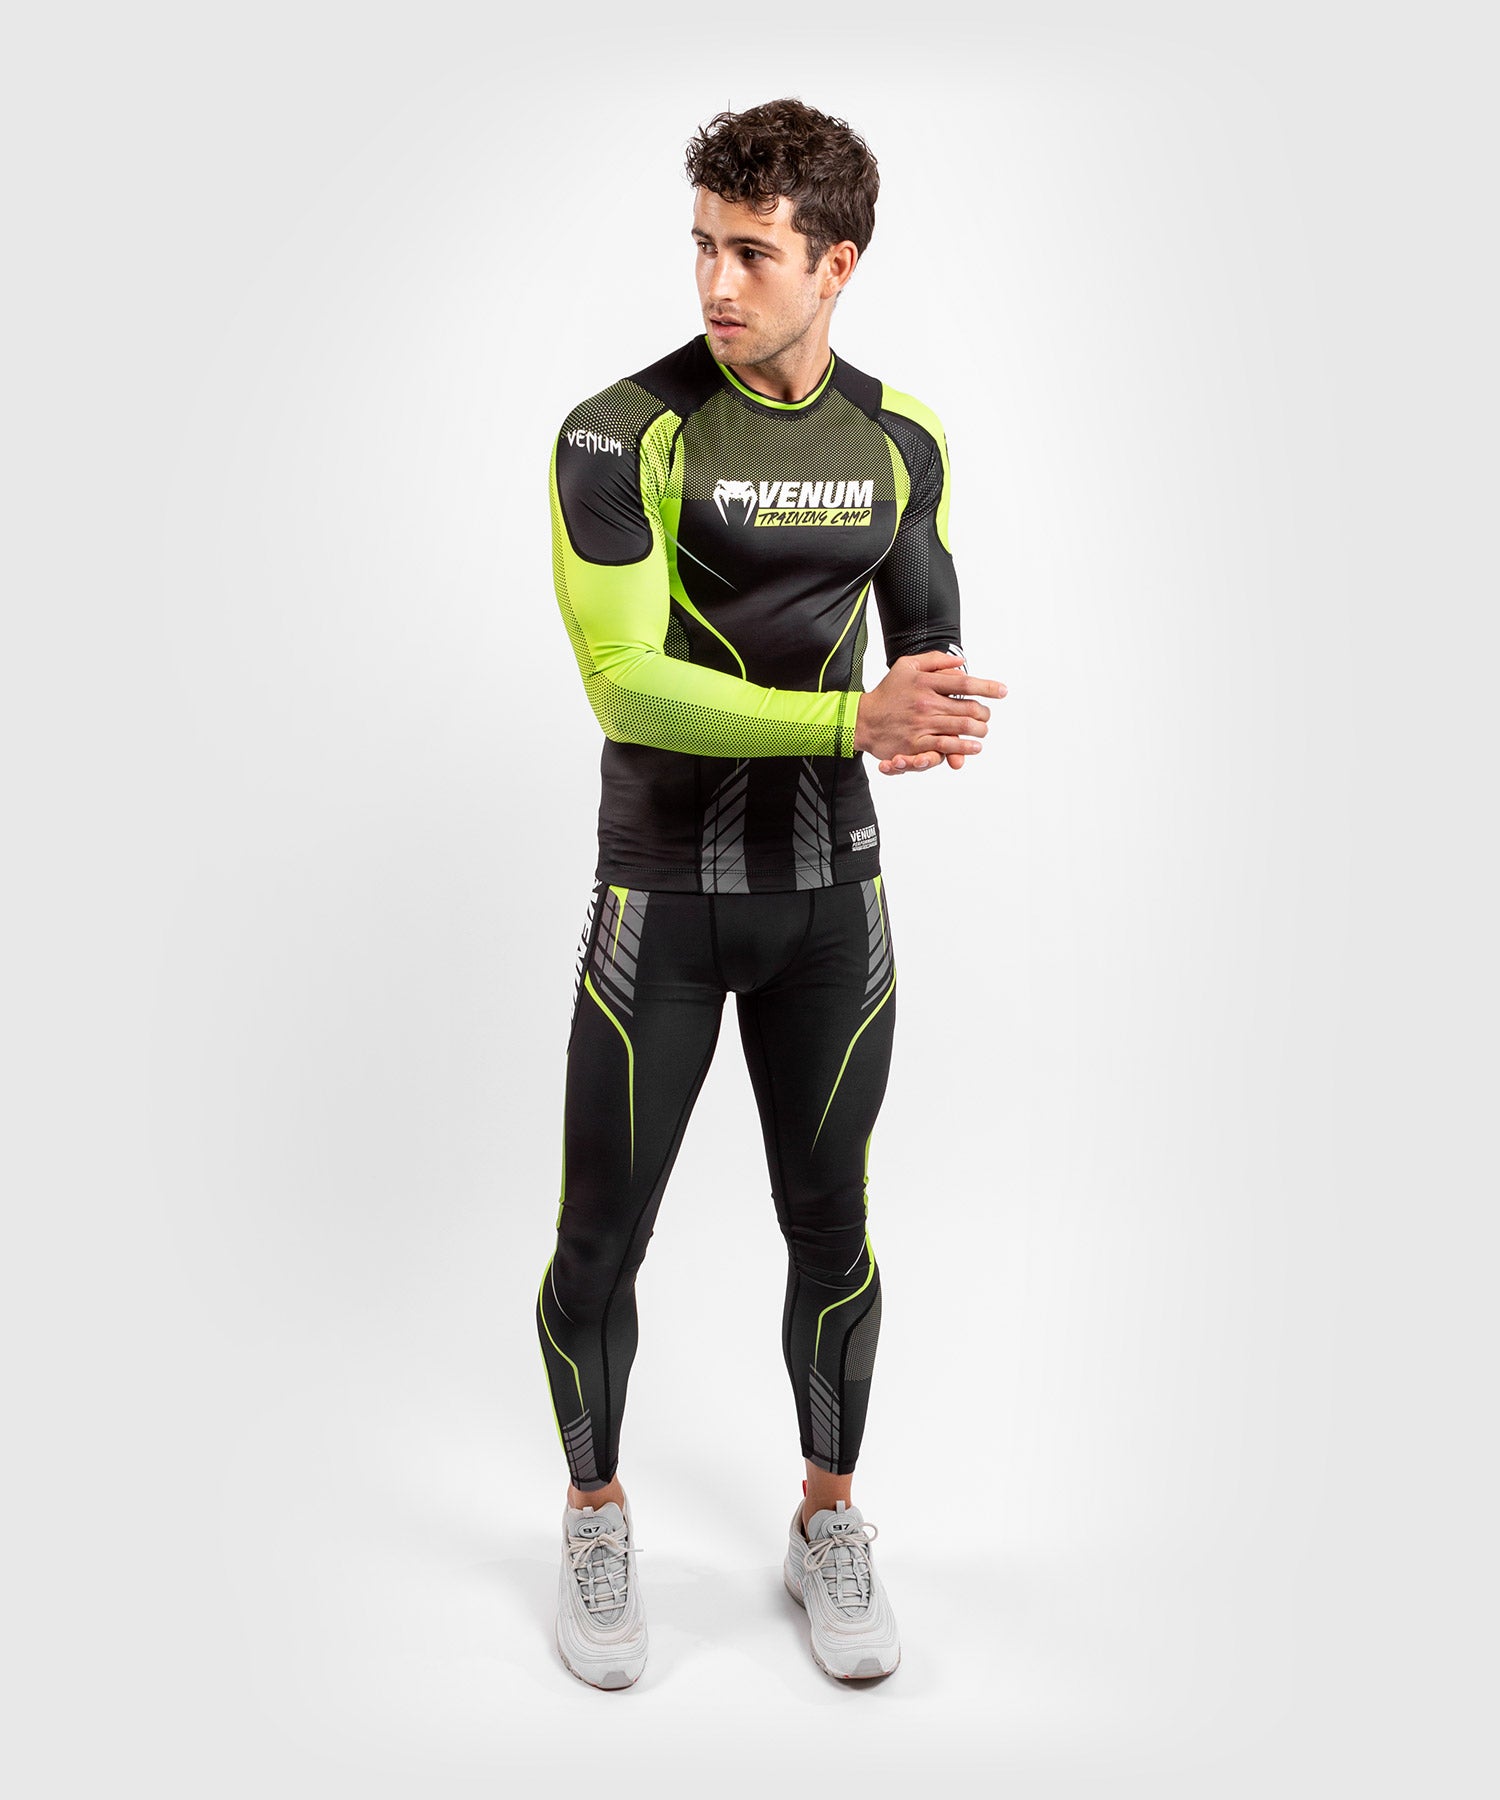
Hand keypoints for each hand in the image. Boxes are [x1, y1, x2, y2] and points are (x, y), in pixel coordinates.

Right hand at [853, 650, 1005, 772]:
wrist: (863, 719)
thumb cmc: (887, 692)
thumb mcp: (906, 666)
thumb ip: (934, 661)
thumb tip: (960, 662)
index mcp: (926, 683)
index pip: (965, 683)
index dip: (988, 687)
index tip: (1002, 691)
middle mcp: (926, 703)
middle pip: (969, 708)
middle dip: (984, 713)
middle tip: (986, 716)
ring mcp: (922, 724)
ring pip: (963, 727)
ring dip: (979, 729)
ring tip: (982, 730)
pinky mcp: (917, 743)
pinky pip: (948, 745)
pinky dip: (965, 747)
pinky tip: (974, 746)